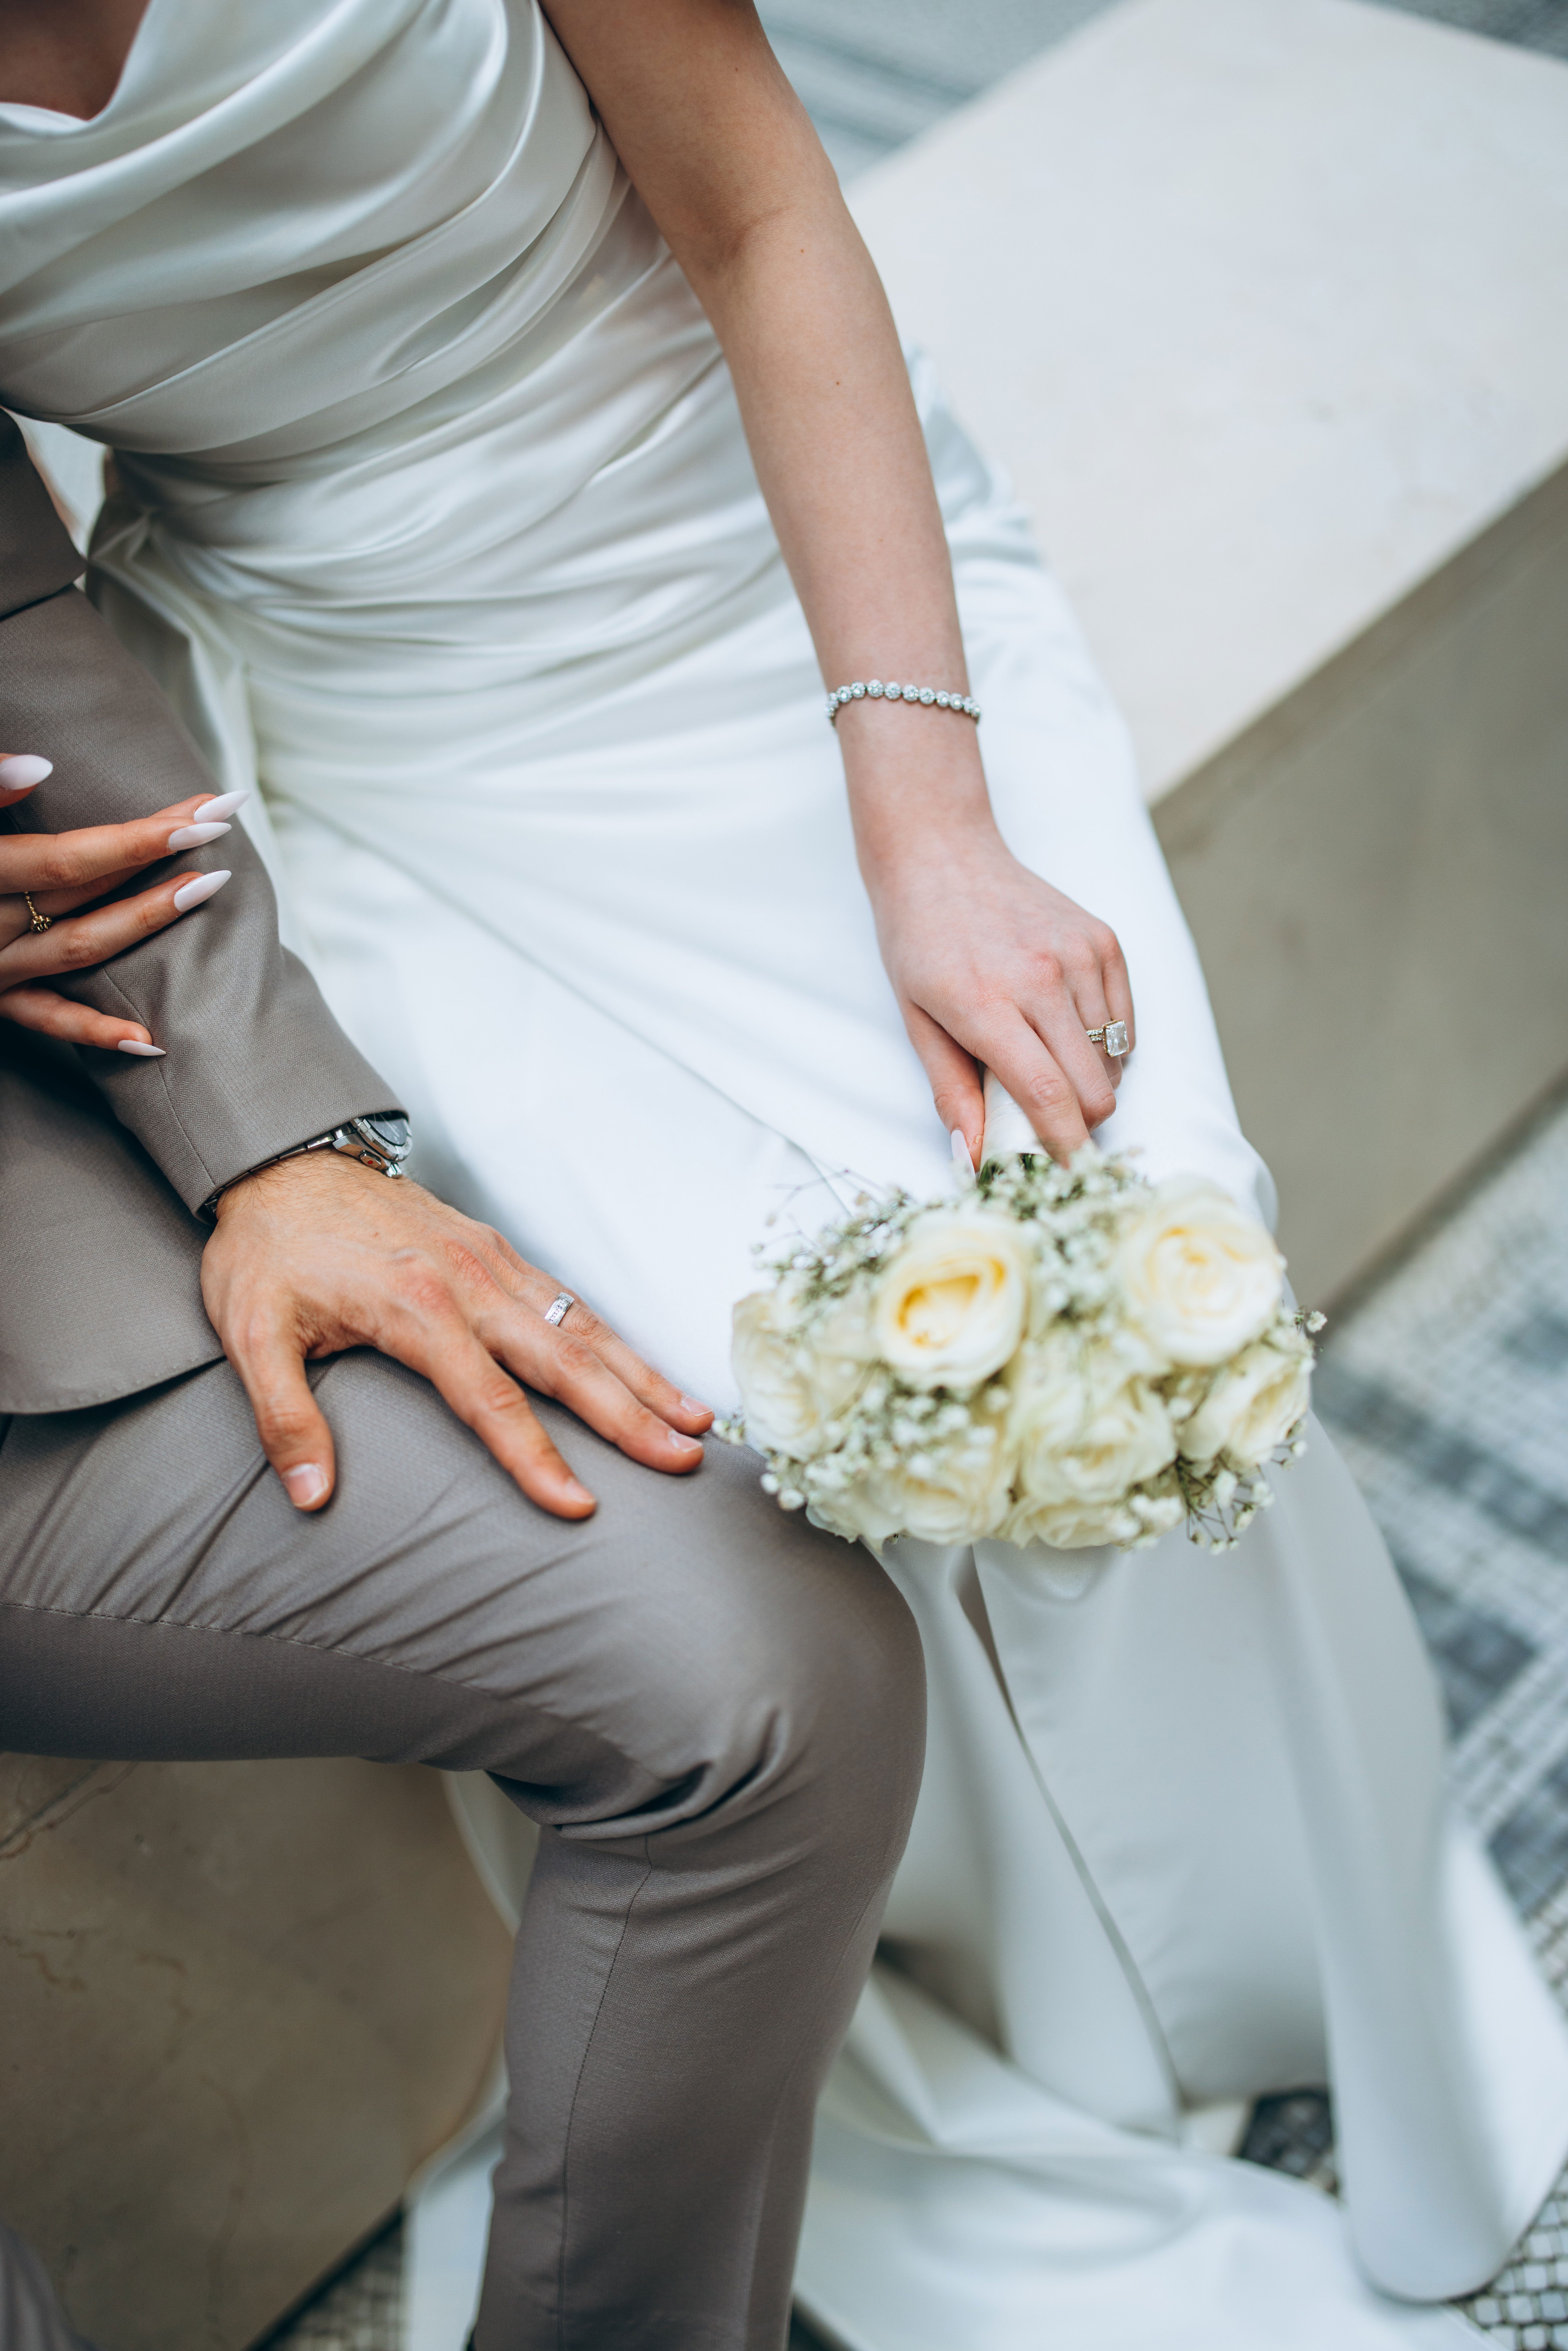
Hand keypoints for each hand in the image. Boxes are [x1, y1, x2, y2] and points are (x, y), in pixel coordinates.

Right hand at [0, 756, 239, 1051]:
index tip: (203, 807)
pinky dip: (94, 1033)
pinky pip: (44, 1020)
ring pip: (81, 948)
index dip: (138, 833)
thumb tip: (41, 767)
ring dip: (149, 919)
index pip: (70, 855)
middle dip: (161, 853)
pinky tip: (151, 1040)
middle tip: (225, 817)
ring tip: (213, 886)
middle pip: (86, 887)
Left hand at [201, 1151, 714, 1516]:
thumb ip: (283, 1419)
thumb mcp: (251, 1333)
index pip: (489, 1401)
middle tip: (685, 1461)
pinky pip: (568, 1298)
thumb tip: (310, 1498)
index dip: (535, 1458)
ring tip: (696, 1421)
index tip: (578, 1505)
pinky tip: (646, 1369)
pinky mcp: (496, 1248)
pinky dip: (615, 1337)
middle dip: (630, 1415)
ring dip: (642, 1375)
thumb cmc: (266, 1250)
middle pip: (564, 1360)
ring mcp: (491, 1260)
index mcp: (414, 1308)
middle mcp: (468, 1282)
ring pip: (583, 1325)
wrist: (281, 1159)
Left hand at [866, 814, 1135, 1169]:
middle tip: (1052, 1122)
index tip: (1064, 1174)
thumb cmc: (920, 941)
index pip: (1047, 1096)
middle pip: (1094, 1088)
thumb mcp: (917, 1020)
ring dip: (1092, 1081)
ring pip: (1114, 1059)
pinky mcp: (1103, 940)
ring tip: (1050, 1063)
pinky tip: (1067, 1030)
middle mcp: (1042, 978)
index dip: (1064, 1146)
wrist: (942, 855)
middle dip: (1081, 1122)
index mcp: (988, 1005)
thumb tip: (972, 1158)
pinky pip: (1124, 1020)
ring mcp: (1079, 955)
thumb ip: (950, 1092)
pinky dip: (1106, 1042)